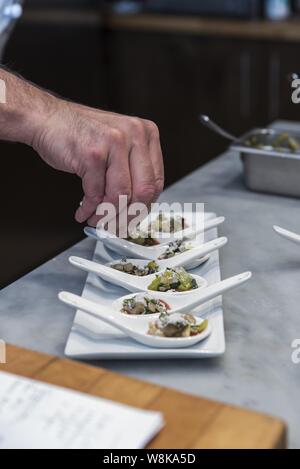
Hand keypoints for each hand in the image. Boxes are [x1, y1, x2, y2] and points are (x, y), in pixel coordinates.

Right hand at [32, 98, 164, 225]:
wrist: (49, 119)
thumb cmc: (82, 134)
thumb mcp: (118, 145)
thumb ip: (132, 171)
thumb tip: (137, 209)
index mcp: (146, 134)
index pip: (156, 182)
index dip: (144, 207)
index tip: (133, 218)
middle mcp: (134, 134)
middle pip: (143, 191)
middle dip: (128, 216)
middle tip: (116, 226)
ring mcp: (114, 142)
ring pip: (120, 195)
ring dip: (107, 215)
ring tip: (97, 220)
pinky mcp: (93, 153)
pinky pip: (96, 193)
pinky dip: (89, 208)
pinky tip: (84, 211)